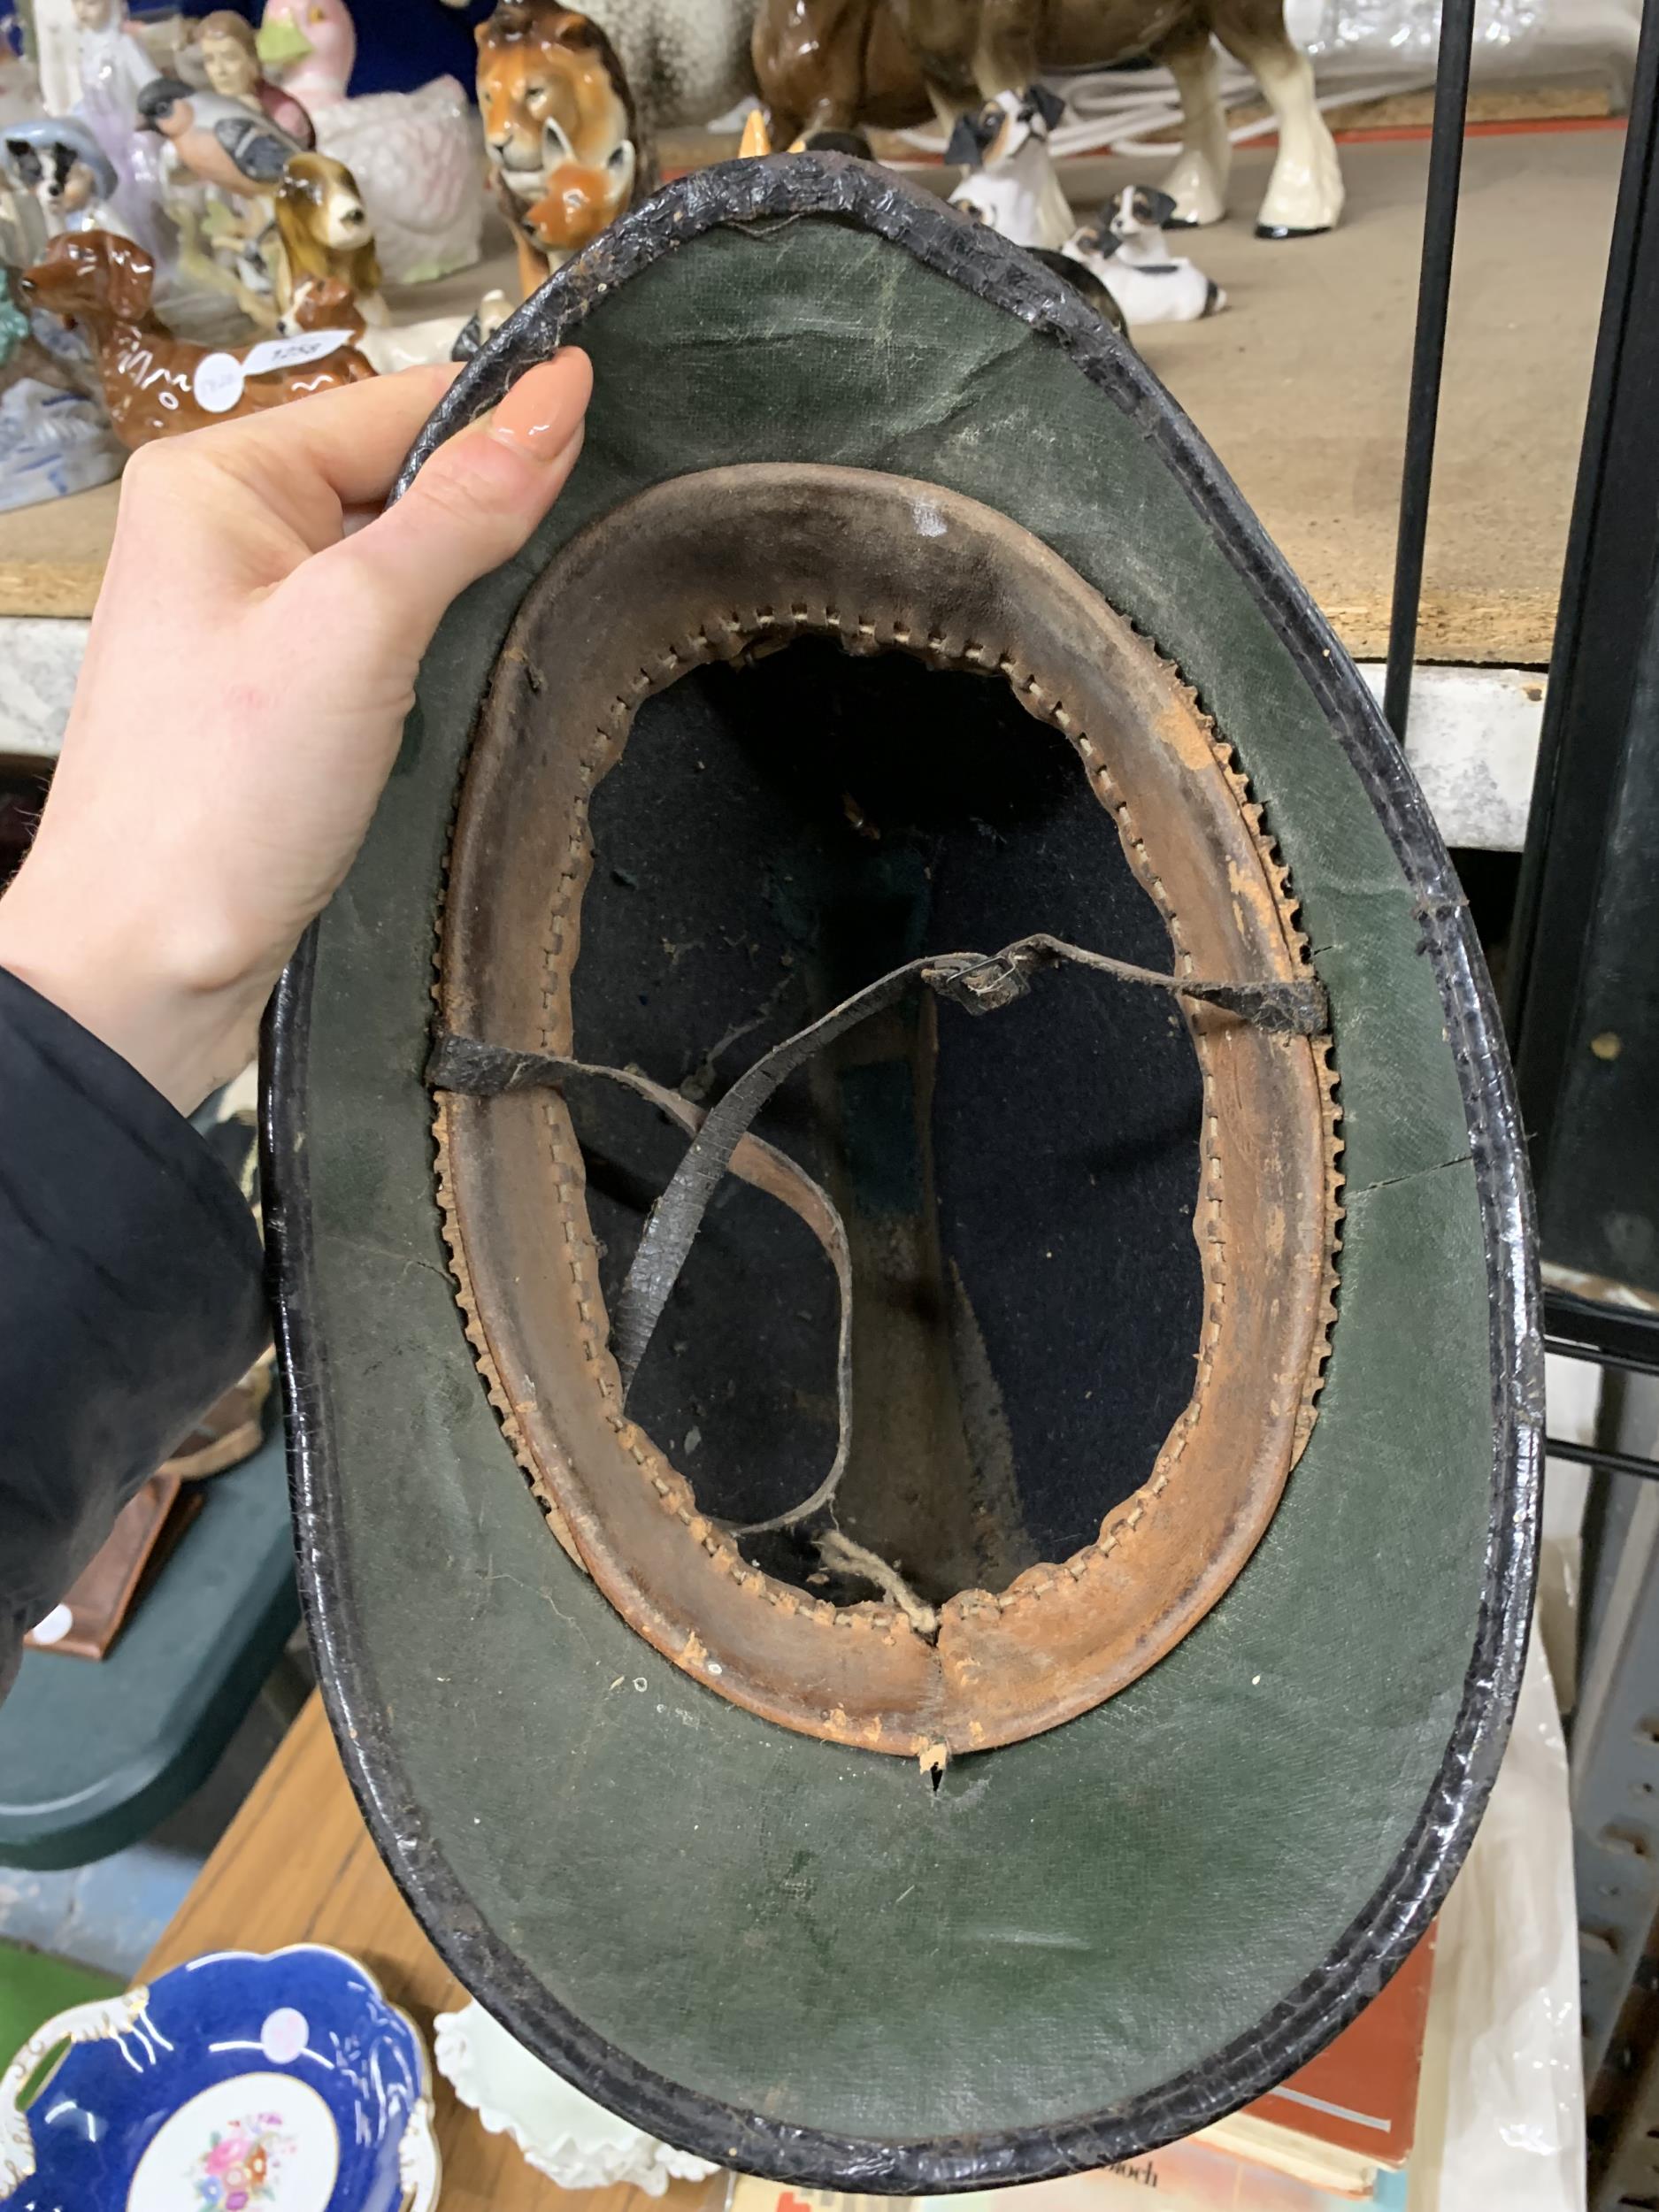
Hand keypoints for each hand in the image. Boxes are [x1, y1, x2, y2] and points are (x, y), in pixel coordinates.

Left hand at [0, 353, 590, 1113]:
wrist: (149, 962)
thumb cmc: (217, 798)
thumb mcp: (360, 626)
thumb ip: (462, 510)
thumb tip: (557, 399)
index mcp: (216, 479)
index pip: (395, 404)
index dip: (504, 420)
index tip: (615, 423)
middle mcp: (224, 531)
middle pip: (399, 479)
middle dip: (486, 513)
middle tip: (588, 543)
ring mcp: (249, 615)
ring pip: (398, 562)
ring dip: (467, 588)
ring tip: (541, 610)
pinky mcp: (277, 692)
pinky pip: (380, 633)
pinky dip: (436, 648)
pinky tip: (473, 677)